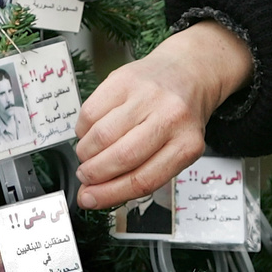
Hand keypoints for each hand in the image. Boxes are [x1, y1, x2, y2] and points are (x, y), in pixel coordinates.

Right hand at [75, 22, 251, 209]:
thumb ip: (142, 172)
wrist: (187, 71)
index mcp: (187, 144)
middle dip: (94, 174)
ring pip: (102, 135)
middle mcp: (170, 118)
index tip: (90, 199)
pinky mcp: (124, 79)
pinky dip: (83, 130)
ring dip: (86, 153)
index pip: (144, 179)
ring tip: (87, 155)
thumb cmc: (179, 116)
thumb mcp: (176, 147)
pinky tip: (90, 133)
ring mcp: (147, 96)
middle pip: (122, 157)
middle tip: (85, 177)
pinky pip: (91, 111)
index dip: (110, 194)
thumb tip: (95, 194)